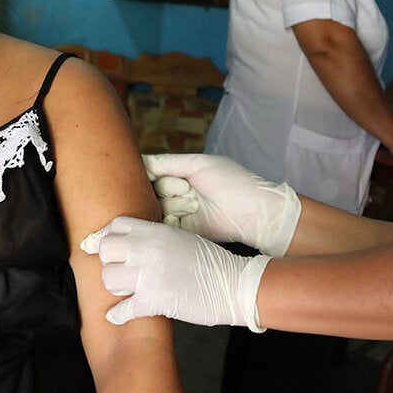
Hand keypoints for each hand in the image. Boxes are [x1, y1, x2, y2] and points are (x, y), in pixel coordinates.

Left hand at [82, 216, 267, 329]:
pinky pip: (122, 309)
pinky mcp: (154, 301)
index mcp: (156, 231)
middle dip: (109, 262)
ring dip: (116, 287)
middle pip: (106, 250)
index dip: (107, 236)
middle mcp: (149, 250)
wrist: (234, 285)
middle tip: (120, 270)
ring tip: (128, 289)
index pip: (115, 225)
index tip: (102, 247)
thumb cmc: (212, 262)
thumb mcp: (181, 239)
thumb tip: (128, 242)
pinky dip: (118, 315)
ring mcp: (150, 275)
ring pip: (108, 279)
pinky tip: (117, 315)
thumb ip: (154, 238)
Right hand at [142, 154, 300, 256]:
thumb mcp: (198, 164)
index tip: (162, 174)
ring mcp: (180, 211)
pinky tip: (191, 214)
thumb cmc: (232, 182)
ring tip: (196, 204)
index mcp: (182, 173)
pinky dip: (173, 218)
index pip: (152, 171)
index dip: (153, 173)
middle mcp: (178, 192)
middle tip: (189, 189)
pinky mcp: (183, 230)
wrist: (254, 213)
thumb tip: (139, 161)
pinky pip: (163, 224)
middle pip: (151, 190)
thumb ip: (167, 163)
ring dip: (175, 203)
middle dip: (169, 188)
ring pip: (156, 206)